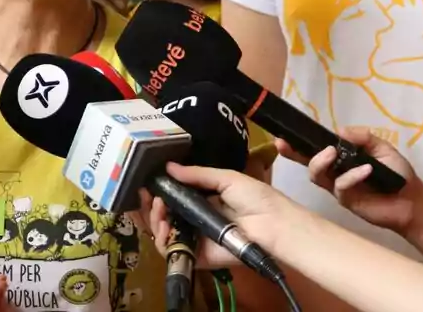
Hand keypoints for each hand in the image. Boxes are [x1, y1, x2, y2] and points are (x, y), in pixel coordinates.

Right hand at [135, 163, 288, 269]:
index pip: (174, 197)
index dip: (159, 191)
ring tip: (158, 207)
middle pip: (164, 215)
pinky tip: (163, 224)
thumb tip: (168, 166)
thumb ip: (197, 174)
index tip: (148, 182)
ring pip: (164, 233)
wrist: (274, 225)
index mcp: (204, 201)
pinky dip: (162, 240)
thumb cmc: (256, 198)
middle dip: (151, 204)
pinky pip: (173, 251)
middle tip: (148, 194)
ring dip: (153, 219)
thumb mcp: (226, 178)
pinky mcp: (198, 256)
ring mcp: (196, 239)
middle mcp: (197, 220)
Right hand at [277, 128, 422, 235]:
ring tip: (331, 153)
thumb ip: (362, 137)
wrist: (413, 201)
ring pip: (317, 175)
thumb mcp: (382, 147)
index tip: (283, 136)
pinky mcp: (347, 202)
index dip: (298, 144)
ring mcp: (339, 188)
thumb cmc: (398, 174)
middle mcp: (335, 173)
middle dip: (294, 153)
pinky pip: (340, 187)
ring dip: (320, 162)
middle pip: (307, 163)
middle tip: (285, 144)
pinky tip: (367, 170)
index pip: (315, 149)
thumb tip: (339, 131)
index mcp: (341, 159)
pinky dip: (351, 176)